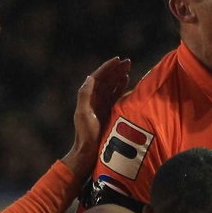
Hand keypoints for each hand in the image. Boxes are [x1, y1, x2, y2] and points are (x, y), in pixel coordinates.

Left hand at [61, 57, 130, 179]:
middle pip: (106, 80)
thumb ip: (85, 95)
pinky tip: (127, 82)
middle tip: (128, 62)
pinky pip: (115, 97)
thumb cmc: (85, 135)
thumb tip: (90, 77)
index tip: (118, 60)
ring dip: (119, 77)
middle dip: (116, 70)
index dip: (107, 68)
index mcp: (88, 98)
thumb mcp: (83, 114)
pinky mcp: (108, 113)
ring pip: (111, 87)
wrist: (88, 153)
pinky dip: (121, 88)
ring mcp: (102, 106)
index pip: (98, 78)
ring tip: (129, 68)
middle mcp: (94, 100)